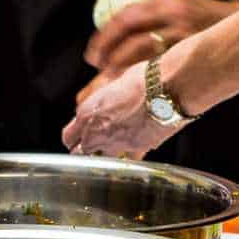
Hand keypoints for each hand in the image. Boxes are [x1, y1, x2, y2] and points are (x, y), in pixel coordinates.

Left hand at [63, 61, 178, 158]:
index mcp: (87, 114)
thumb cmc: (143, 80)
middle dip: (87, 149)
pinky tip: (136, 144)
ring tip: (118, 143)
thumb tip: (101, 109)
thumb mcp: (112, 88)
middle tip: (94, 145)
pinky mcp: (137, 149)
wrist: (169, 87)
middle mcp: (97, 132)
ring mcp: (117, 144)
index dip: (74, 138)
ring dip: (108, 153)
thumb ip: (101, 105)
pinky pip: (129, 158)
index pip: (69, 137)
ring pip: (104, 158)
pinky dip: (131, 154)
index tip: (77, 138)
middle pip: (82, 152)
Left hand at [85, 0, 238, 73]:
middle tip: (96, 66)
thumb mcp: (177, 12)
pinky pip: (159, 63)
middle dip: (106, 50)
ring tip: (109, 77)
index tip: (93, 53)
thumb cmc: (206, 23)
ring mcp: (182, 31)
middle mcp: (171, 13)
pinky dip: (142, 73)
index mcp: (165, 2)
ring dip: (119, 64)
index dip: (104, 36)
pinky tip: (134, 84)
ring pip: (139, 48)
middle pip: (126, 29)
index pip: (123, 16)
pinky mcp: (193, 48)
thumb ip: (152, 24)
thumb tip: (116, 48)